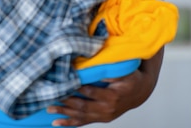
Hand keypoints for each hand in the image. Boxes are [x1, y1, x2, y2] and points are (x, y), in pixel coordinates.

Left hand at [47, 48, 163, 125]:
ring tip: (49, 109)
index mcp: (112, 96)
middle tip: (49, 98)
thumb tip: (94, 68)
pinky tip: (57, 123)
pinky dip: (70, 123)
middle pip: (83, 106)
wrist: (141, 92)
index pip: (90, 92)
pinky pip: (84, 122)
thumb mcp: (124, 72)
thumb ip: (110, 71)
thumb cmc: (130, 78)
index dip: (75, 88)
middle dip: (65, 103)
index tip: (61, 83)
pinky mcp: (102, 119)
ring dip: (64, 113)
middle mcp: (107, 109)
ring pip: (81, 116)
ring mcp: (104, 115)